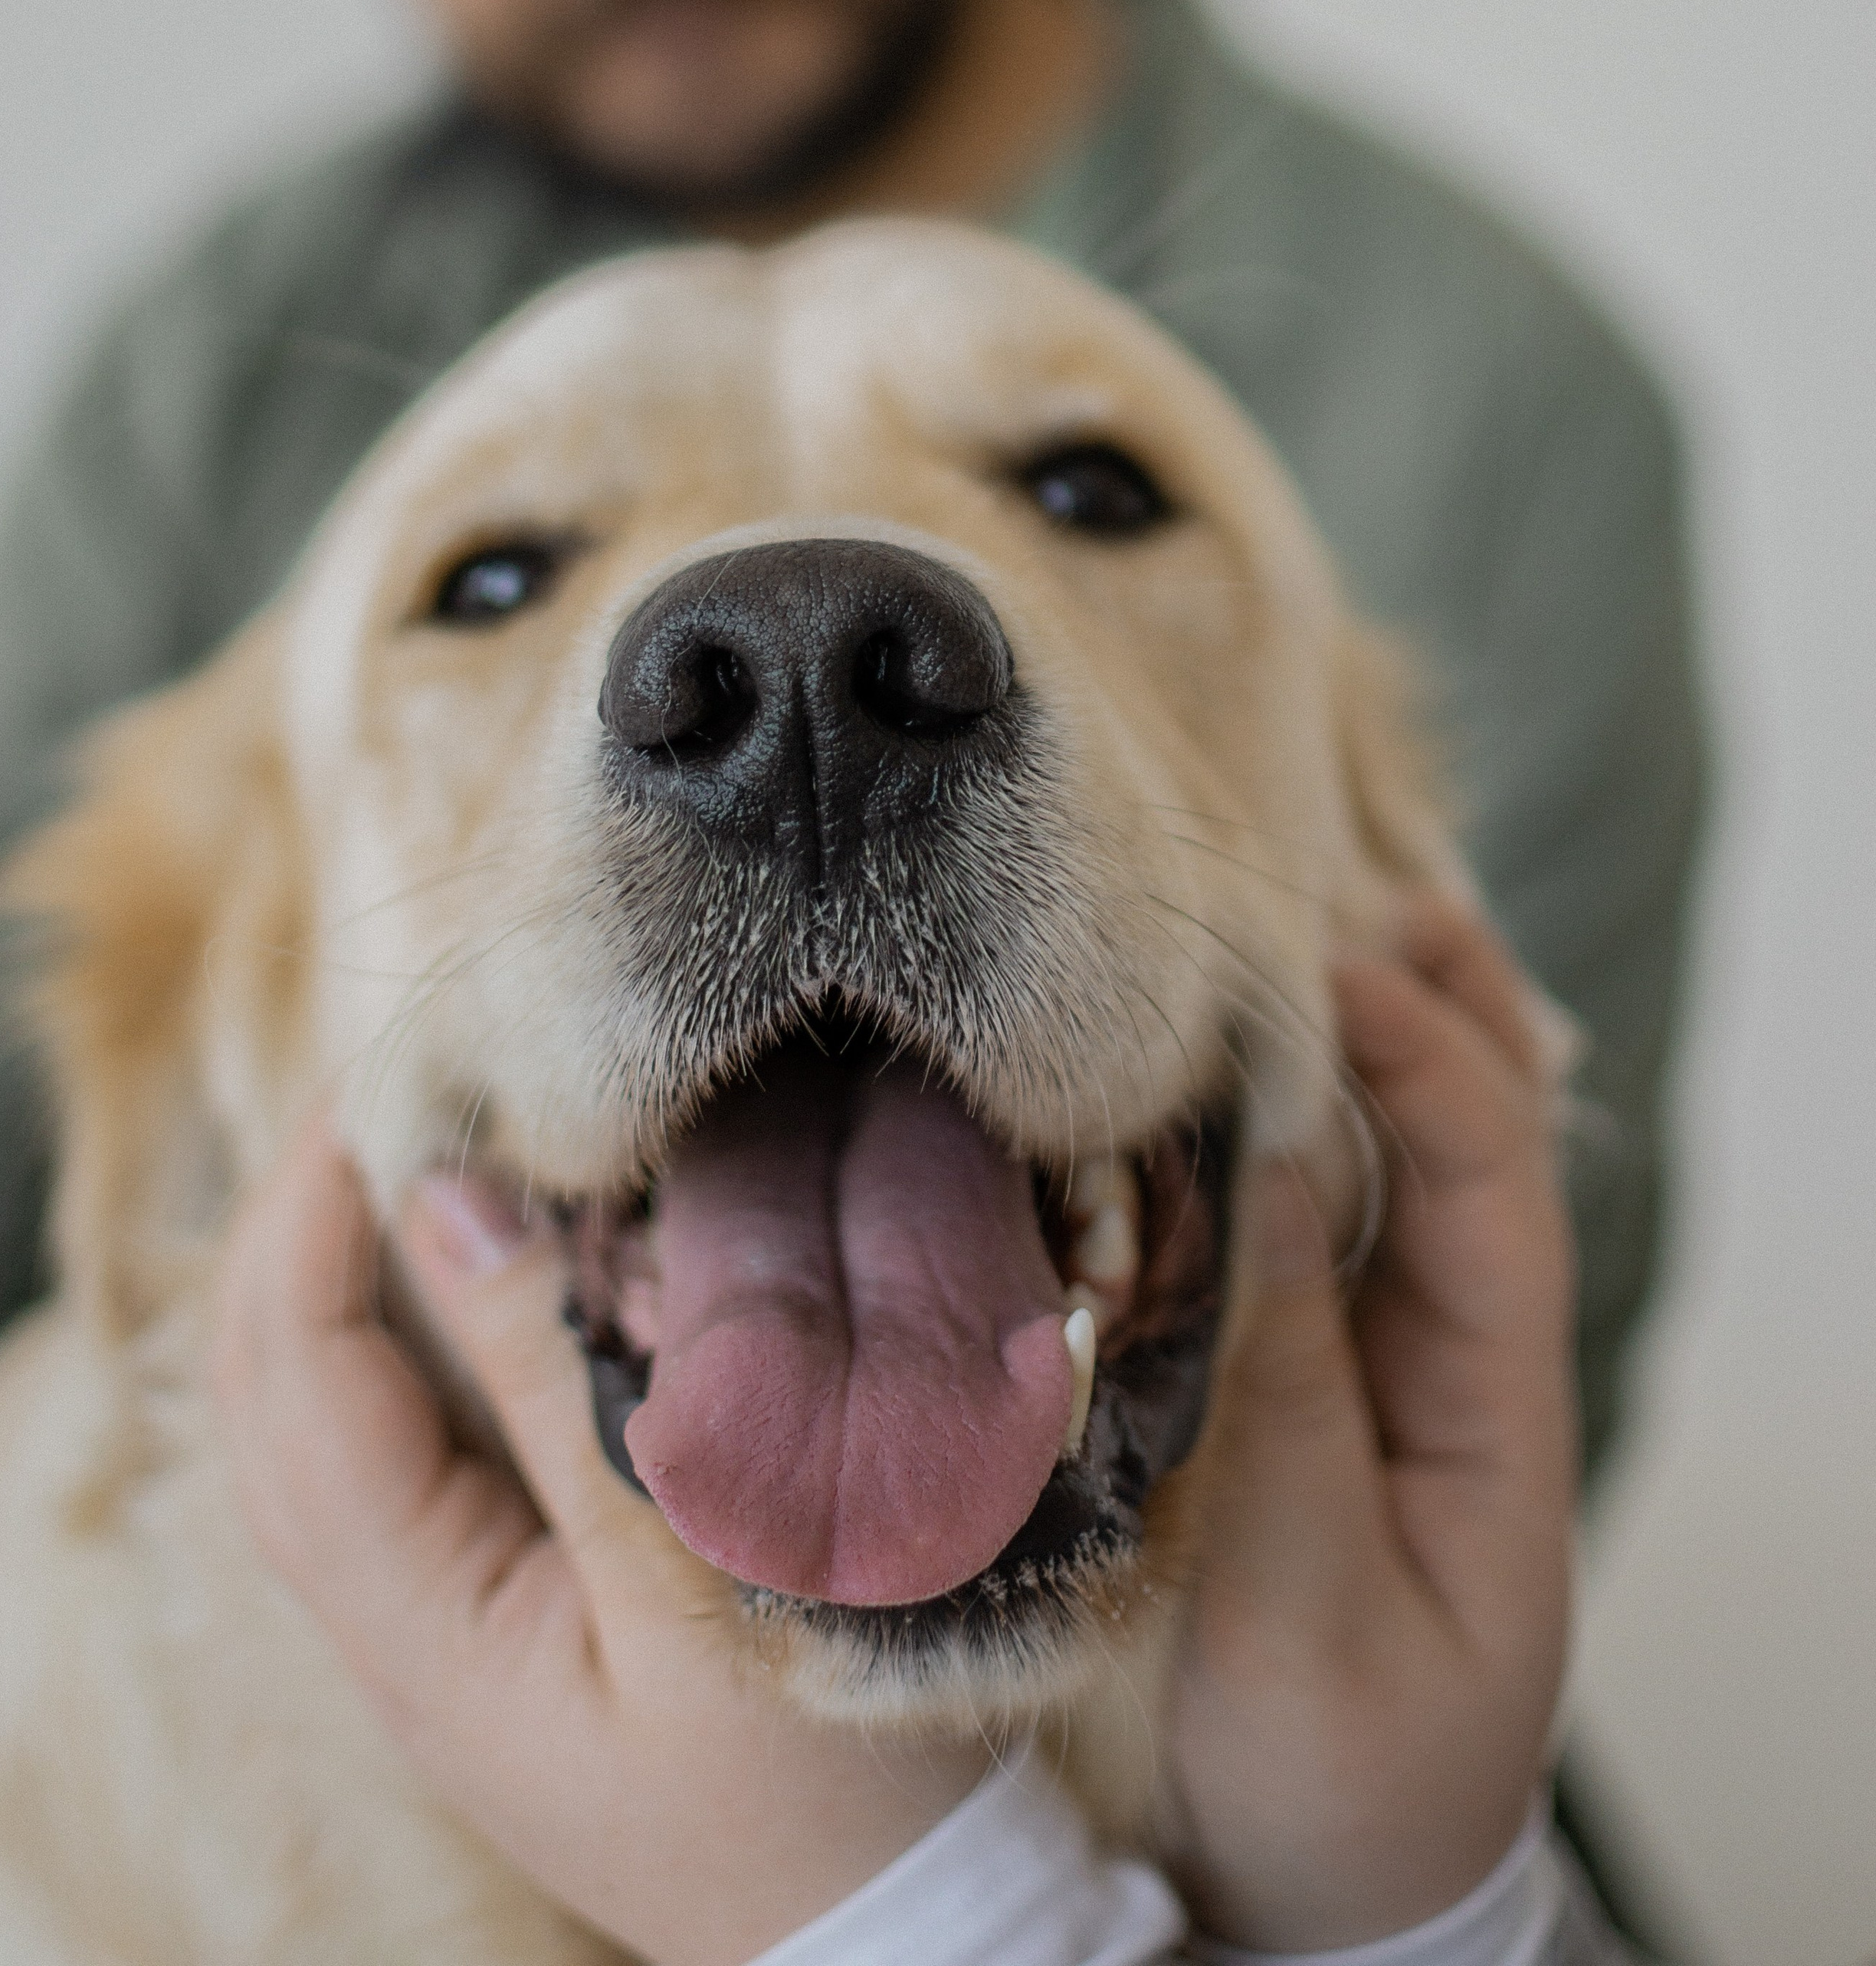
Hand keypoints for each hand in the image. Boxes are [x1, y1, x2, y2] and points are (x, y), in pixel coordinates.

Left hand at [213, 1124, 986, 1965]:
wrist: (885, 1937)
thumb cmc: (822, 1776)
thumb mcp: (704, 1568)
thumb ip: (568, 1381)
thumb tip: (452, 1196)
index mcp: (426, 1629)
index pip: (297, 1378)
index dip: (315, 1210)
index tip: (386, 1080)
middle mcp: (398, 1630)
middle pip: (271, 1394)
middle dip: (306, 1223)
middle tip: (392, 1086)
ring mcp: (443, 1630)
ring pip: (324, 1421)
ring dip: (348, 1272)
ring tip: (426, 1148)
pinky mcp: (502, 1618)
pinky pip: (400, 1449)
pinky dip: (409, 1333)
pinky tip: (488, 1267)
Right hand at [1168, 898, 1576, 1948]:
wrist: (1318, 1896)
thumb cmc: (1326, 1778)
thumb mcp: (1308, 1613)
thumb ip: (1287, 1402)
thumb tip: (1260, 1177)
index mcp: (1496, 1411)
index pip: (1492, 1181)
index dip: (1425, 1057)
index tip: (1328, 967)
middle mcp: (1459, 1356)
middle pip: (1483, 1128)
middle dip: (1432, 993)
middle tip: (1334, 876)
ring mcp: (1392, 1356)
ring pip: (1413, 1151)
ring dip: (1381, 1026)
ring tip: (1310, 909)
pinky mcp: (1312, 1369)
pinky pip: (1328, 1205)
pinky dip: (1304, 1101)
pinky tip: (1244, 1039)